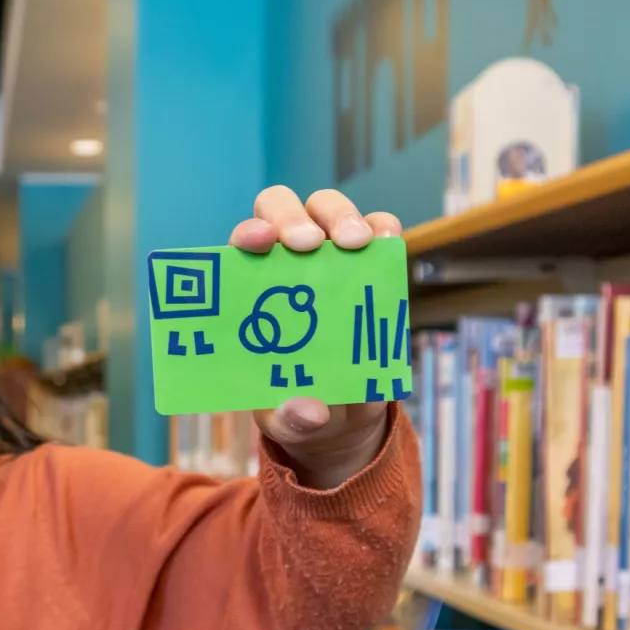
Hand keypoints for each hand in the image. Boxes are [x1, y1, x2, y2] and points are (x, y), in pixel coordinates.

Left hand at [228, 187, 402, 489]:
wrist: (336, 414)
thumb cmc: (293, 403)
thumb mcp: (286, 420)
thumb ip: (290, 417)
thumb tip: (310, 411)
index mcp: (249, 286)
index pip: (242, 244)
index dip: (249, 234)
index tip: (260, 242)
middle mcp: (283, 257)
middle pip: (281, 209)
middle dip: (293, 219)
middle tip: (308, 245)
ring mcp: (328, 253)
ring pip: (327, 209)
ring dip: (341, 218)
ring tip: (356, 245)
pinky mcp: (370, 261)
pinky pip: (378, 229)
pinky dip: (383, 228)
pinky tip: (387, 242)